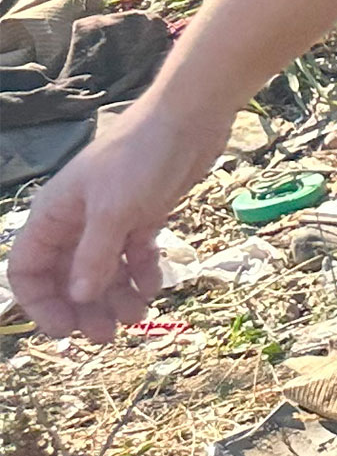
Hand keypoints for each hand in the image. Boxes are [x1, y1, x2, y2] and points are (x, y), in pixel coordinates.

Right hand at [9, 99, 231, 341]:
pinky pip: (134, 255)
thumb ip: (94, 255)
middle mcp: (77, 220)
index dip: (40, 303)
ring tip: (138, 316)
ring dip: (116, 296)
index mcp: (53, 216)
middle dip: (83, 308)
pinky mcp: (143, 215)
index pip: (28, 269)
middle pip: (68, 276)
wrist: (189, 119)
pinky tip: (154, 286)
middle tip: (106, 336)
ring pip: (104, 270)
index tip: (64, 330)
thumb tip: (79, 296)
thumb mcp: (115, 210)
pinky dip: (142, 273)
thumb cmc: (141, 158)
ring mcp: (111, 219)